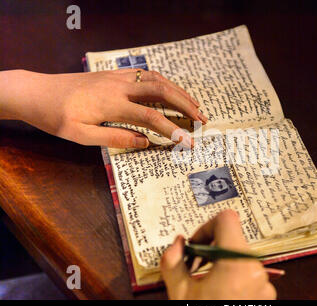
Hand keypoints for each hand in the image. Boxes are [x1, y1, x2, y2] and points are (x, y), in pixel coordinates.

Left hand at [0, 69, 206, 147]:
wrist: (37, 92)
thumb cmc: (56, 117)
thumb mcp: (81, 135)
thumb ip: (115, 138)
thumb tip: (145, 143)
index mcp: (112, 105)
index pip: (152, 118)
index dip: (173, 131)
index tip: (189, 143)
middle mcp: (119, 87)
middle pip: (161, 91)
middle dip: (185, 105)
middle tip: (203, 119)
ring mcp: (117, 77)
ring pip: (155, 79)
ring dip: (177, 91)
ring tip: (194, 104)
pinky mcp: (113, 74)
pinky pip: (144, 73)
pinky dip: (162, 81)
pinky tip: (170, 90)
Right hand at [160, 209, 276, 299]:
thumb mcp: (180, 295)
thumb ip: (173, 263)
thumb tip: (176, 244)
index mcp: (237, 263)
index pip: (227, 219)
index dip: (207, 226)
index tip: (196, 245)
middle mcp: (256, 270)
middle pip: (233, 239)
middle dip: (211, 249)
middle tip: (194, 265)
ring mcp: (265, 285)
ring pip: (241, 258)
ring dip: (221, 264)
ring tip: (205, 283)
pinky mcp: (267, 297)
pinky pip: (249, 276)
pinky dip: (233, 278)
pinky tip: (219, 295)